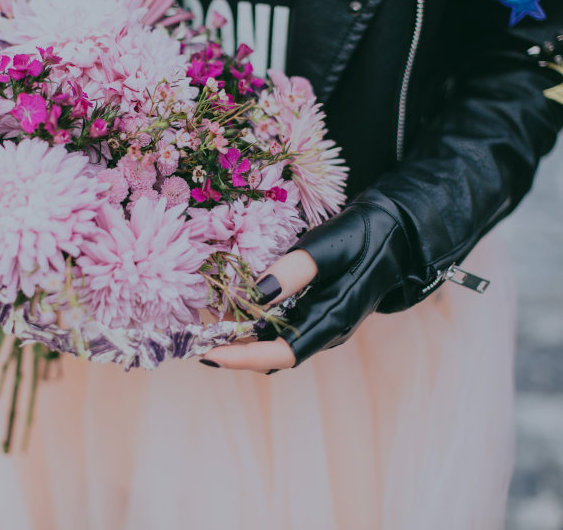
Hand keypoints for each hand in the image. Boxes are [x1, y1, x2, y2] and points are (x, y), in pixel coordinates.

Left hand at [200, 189, 412, 372]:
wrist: (396, 233)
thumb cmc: (363, 237)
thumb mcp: (328, 248)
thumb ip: (292, 273)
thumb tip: (254, 298)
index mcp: (333, 320)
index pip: (283, 353)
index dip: (244, 357)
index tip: (209, 355)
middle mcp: (326, 331)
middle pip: (272, 353)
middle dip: (233, 348)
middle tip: (193, 338)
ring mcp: (322, 324)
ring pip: (274, 341)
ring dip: (241, 335)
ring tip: (205, 322)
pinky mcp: (317, 313)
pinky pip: (280, 326)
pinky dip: (255, 320)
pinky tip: (234, 306)